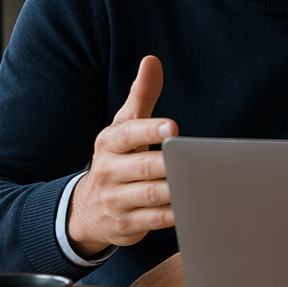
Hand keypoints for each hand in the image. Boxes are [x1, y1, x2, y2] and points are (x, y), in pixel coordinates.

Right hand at [67, 55, 178, 256]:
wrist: (86, 210)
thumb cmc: (116, 159)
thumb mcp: (122, 127)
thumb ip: (140, 96)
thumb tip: (152, 61)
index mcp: (108, 143)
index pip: (128, 134)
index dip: (149, 130)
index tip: (171, 127)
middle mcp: (108, 171)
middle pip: (144, 167)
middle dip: (169, 164)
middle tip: (195, 159)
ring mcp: (116, 200)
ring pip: (151, 195)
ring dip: (177, 190)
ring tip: (202, 182)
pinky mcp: (126, 225)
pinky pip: (155, 220)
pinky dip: (176, 214)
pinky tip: (195, 206)